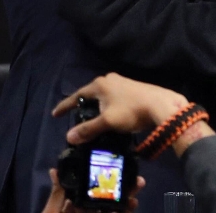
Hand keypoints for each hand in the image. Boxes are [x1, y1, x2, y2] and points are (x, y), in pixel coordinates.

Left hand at [43, 167, 144, 212]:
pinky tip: (131, 205)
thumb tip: (54, 170)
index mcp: (71, 208)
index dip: (101, 178)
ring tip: (136, 191)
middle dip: (120, 187)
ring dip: (126, 200)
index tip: (114, 167)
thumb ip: (57, 195)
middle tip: (134, 177)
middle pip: (105, 199)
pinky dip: (124, 212)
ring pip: (113, 210)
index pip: (88, 190)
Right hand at [53, 73, 191, 143]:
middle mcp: (109, 79)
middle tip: (75, 117)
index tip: (55, 114)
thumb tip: (69, 136)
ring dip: (97, 106)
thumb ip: (88, 129)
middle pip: (90, 94)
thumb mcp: (107, 122)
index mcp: (100, 84)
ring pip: (103, 95)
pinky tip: (111, 116)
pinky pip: (113, 97)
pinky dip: (108, 106)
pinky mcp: (132, 88)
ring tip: (92, 119)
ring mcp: (122, 82)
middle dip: (82, 105)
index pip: (77, 95)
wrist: (161, 105)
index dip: (65, 106)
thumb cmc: (131, 111)